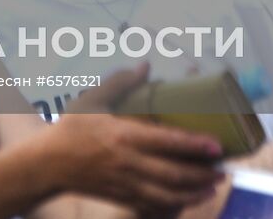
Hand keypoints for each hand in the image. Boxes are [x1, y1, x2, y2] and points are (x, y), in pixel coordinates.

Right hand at [43, 66, 223, 213]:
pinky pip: (156, 205)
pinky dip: (177, 204)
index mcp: (123, 135)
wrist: (48, 164)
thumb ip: (119, 82)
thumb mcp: (91, 100)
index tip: (217, 144)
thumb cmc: (71, 128)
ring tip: (214, 184)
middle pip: (175, 173)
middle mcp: (128, 162)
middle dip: (203, 173)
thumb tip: (145, 67)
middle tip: (223, 168)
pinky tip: (190, 198)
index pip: (167, 142)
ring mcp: (126, 183)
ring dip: (195, 191)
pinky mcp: (122, 196)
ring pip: (169, 194)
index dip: (195, 145)